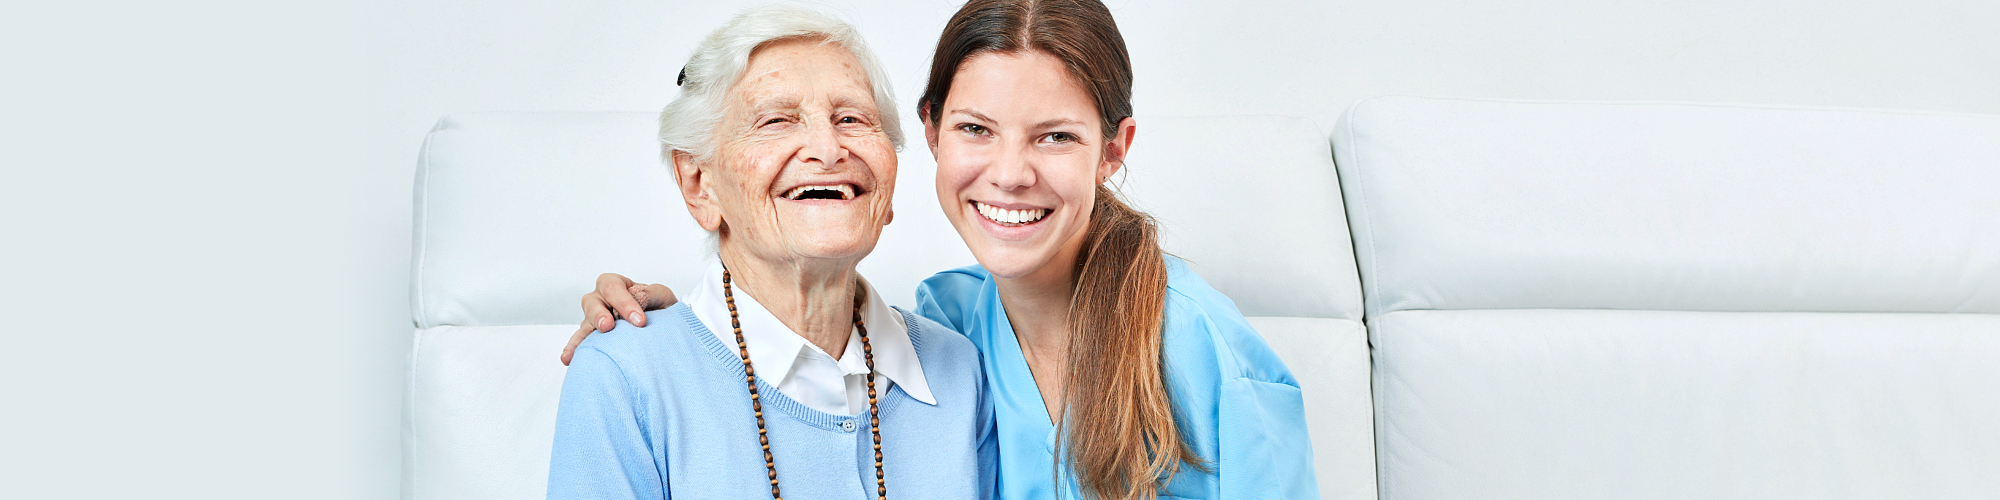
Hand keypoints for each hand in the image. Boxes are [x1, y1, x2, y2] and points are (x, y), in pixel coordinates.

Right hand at [562, 273, 676, 364]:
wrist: (662, 327)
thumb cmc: (659, 307)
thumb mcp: (661, 296)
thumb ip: (651, 293)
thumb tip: (639, 297)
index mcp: (616, 285)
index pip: (613, 288)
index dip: (624, 303)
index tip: (640, 321)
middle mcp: (600, 300)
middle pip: (592, 303)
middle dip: (599, 315)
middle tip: (608, 327)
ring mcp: (594, 319)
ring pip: (584, 324)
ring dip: (582, 336)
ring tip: (577, 349)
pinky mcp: (592, 337)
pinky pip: (581, 342)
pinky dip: (574, 350)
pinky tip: (569, 359)